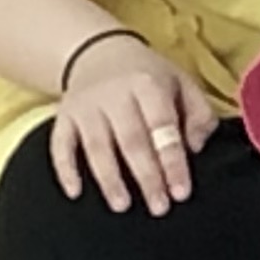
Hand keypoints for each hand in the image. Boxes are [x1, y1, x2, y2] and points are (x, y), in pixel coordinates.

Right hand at [52, 35, 218, 215]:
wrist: (98, 52)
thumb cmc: (149, 76)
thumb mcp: (183, 83)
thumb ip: (199, 115)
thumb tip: (195, 148)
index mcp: (148, 85)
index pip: (162, 127)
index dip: (172, 161)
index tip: (181, 192)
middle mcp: (114, 95)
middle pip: (131, 141)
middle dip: (146, 177)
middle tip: (159, 207)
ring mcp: (86, 106)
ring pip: (96, 146)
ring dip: (109, 179)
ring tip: (122, 205)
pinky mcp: (64, 116)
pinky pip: (60, 144)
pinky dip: (65, 169)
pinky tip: (75, 193)